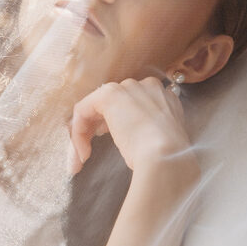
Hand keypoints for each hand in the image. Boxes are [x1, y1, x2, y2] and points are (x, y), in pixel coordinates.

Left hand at [68, 77, 196, 178]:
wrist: (168, 157)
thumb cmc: (167, 158)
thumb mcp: (159, 140)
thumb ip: (147, 130)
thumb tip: (131, 136)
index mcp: (164, 98)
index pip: (133, 104)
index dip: (117, 121)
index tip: (110, 139)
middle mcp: (147, 87)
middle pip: (113, 103)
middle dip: (97, 126)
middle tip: (88, 151)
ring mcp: (128, 88)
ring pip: (96, 108)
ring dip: (85, 133)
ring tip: (82, 158)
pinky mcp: (109, 95)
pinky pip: (83, 109)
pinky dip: (78, 131)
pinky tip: (82, 152)